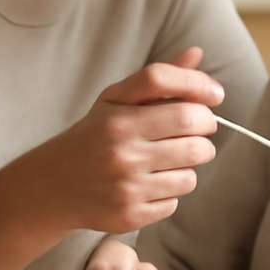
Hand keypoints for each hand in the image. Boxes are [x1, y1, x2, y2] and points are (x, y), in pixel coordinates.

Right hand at [21, 46, 221, 234]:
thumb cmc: (96, 135)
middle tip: (195, 132)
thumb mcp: (117, 101)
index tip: (215, 96)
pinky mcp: (130, 215)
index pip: (176, 96)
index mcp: (118, 117)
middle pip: (195, 136)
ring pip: (190, 174)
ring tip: (167, 160)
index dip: (202, 90)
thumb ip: (158, 80)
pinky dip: (169, 193)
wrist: (54, 185)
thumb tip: (196, 53)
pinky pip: (175, 202)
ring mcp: (125, 186)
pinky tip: (148, 184)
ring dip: (188, 166)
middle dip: (205, 132)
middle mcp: (121, 151)